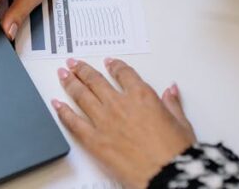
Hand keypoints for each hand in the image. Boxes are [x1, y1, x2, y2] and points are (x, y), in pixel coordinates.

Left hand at [53, 58, 195, 188]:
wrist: (166, 175)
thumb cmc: (175, 153)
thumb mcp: (182, 124)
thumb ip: (172, 104)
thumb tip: (171, 90)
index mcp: (142, 96)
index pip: (124, 73)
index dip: (114, 66)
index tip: (109, 62)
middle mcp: (120, 104)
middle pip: (96, 80)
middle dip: (83, 70)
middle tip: (74, 63)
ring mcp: (104, 121)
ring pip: (81, 95)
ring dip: (71, 82)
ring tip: (63, 74)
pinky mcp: (94, 140)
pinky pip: (73, 122)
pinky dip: (62, 111)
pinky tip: (56, 104)